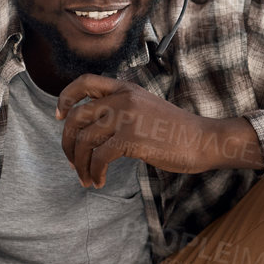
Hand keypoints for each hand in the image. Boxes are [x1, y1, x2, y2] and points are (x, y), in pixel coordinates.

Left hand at [54, 75, 263, 186]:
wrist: (204, 140)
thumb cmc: (176, 131)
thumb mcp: (145, 108)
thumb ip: (121, 110)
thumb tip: (92, 130)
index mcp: (125, 88)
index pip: (84, 82)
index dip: (65, 98)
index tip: (59, 117)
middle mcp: (122, 98)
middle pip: (76, 117)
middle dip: (68, 144)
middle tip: (72, 162)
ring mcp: (127, 117)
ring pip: (85, 141)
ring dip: (80, 165)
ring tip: (86, 179)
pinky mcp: (132, 138)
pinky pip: (99, 158)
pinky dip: (94, 173)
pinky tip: (99, 181)